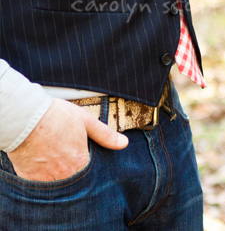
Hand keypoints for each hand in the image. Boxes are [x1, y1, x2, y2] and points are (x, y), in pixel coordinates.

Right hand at [7, 98, 127, 181]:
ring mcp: (45, 178)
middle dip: (74, 172)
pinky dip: (43, 176)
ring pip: (57, 184)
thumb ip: (105, 135)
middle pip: (74, 180)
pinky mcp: (29, 178)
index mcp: (80, 162)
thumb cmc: (55, 117)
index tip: (85, 159)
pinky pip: (40, 184)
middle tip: (68, 157)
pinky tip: (43, 163)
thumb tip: (123, 143)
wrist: (24, 118)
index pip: (91, 174)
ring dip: (59, 175)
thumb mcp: (86, 121)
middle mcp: (64, 174)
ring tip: (56, 159)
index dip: (89, 167)